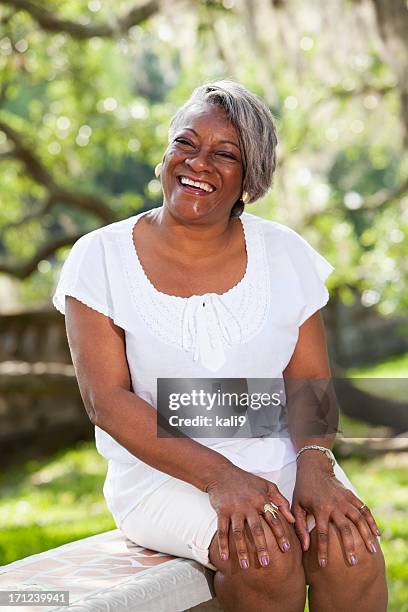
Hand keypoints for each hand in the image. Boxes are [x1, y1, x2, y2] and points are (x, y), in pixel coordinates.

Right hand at [205, 465, 295, 568]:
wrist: (221, 473)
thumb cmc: (246, 480)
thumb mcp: (267, 486)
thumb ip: (281, 501)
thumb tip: (292, 520)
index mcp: (261, 500)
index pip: (274, 519)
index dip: (280, 534)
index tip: (286, 549)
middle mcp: (248, 505)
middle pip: (256, 529)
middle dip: (262, 547)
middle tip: (266, 564)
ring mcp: (234, 509)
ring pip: (238, 533)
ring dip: (242, 550)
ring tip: (246, 566)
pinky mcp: (222, 511)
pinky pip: (222, 530)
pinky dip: (222, 544)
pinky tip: (224, 557)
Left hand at [292, 453, 380, 567]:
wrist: (314, 468)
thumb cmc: (303, 490)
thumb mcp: (296, 505)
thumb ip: (299, 526)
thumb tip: (304, 547)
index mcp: (319, 509)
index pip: (322, 534)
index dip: (322, 550)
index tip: (323, 564)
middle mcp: (334, 505)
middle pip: (344, 528)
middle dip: (349, 546)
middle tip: (353, 562)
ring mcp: (344, 500)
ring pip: (358, 519)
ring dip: (366, 535)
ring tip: (372, 551)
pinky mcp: (351, 495)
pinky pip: (364, 509)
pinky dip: (371, 521)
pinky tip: (376, 534)